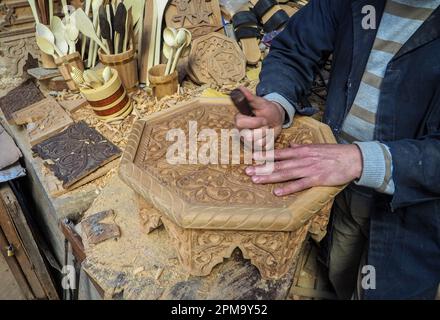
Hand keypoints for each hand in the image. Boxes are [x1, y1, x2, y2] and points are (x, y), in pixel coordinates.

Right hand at [234, 87, 285, 149]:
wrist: (276, 118)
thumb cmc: (266, 109)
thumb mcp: (260, 102)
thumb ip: (250, 97)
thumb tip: (240, 88)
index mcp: (239, 120)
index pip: (240, 124)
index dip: (254, 122)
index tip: (263, 119)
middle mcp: (241, 132)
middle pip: (248, 137)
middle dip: (262, 130)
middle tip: (266, 123)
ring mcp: (248, 141)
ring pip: (257, 143)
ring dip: (267, 134)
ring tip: (267, 128)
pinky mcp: (255, 147)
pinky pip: (263, 147)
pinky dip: (269, 140)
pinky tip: (269, 135)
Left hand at [245, 143, 362, 195]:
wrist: (353, 158)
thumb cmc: (335, 153)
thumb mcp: (316, 146)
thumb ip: (301, 148)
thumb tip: (290, 147)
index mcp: (302, 150)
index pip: (279, 153)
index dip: (265, 156)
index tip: (252, 158)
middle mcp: (302, 159)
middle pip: (278, 164)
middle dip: (262, 168)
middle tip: (247, 171)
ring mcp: (309, 169)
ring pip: (285, 173)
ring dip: (269, 177)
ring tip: (256, 180)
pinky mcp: (317, 179)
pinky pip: (299, 185)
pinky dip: (288, 188)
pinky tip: (277, 192)